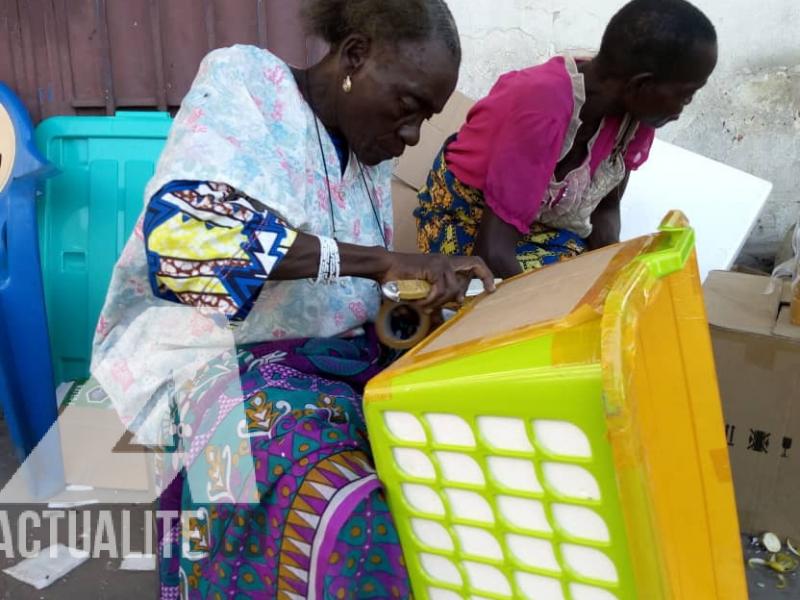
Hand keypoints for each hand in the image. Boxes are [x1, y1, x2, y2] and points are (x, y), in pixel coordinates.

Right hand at [380, 252, 495, 309]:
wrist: (385, 267)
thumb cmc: (401, 279)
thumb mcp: (423, 293)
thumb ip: (435, 302)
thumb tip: (440, 321)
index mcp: (447, 264)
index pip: (475, 263)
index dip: (486, 275)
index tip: (491, 289)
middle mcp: (447, 261)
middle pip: (474, 267)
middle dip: (469, 287)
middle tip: (458, 302)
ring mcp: (441, 263)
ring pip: (454, 288)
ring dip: (439, 302)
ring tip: (425, 306)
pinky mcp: (433, 268)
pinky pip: (440, 290)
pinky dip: (431, 301)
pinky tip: (421, 303)